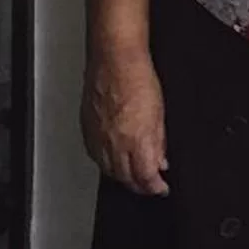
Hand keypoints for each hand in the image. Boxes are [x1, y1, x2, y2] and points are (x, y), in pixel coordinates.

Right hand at [82, 48, 169, 194]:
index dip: (154, 187)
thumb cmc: (139, 78)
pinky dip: (106, 163)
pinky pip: (96, 156)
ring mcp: (98, 138)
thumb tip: (161, 160)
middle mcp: (114, 143)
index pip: (144, 177)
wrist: (114, 60)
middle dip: (139, 185)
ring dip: (122, 177)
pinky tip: (114, 161)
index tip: (161, 188)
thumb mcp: (160, 113)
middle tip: (149, 186)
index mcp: (136, 140)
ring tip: (134, 176)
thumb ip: (159, 141)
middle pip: (125, 178)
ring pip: (108, 170)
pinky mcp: (87, 130)